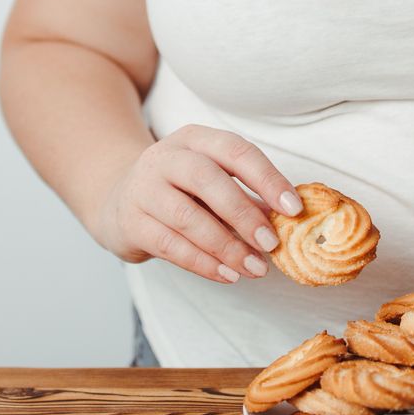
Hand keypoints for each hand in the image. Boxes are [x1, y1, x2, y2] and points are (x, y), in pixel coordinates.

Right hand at [93, 124, 302, 283]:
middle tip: (271, 243)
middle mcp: (164, 157)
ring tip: (255, 268)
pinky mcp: (131, 222)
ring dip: (226, 247)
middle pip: (207, 179)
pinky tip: (227, 274)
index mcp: (194, 139)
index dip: (267, 178)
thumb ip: (247, 196)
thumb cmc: (180, 192)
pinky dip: (203, 263)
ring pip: (187, 218)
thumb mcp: (211, 182)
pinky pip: (171, 246)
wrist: (119, 201)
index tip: (294, 209)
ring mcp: (143, 189)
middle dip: (244, 213)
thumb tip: (289, 221)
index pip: (235, 150)